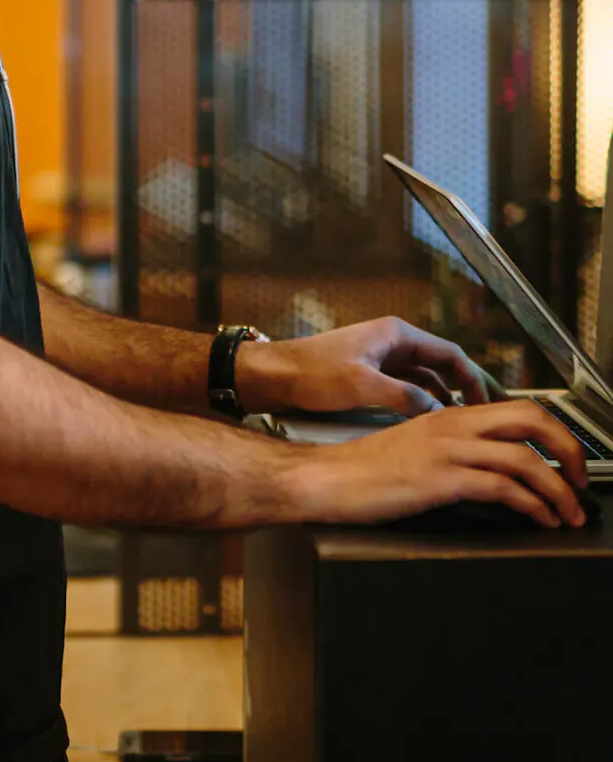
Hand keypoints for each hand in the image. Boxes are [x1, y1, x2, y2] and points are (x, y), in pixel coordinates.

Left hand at [235, 316, 498, 417]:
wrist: (271, 377)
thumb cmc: (309, 373)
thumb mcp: (361, 385)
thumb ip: (404, 396)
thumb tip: (439, 412)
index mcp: (395, 335)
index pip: (451, 354)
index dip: (476, 379)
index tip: (491, 404)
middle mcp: (392, 343)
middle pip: (444, 366)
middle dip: (468, 390)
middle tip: (490, 416)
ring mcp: (380, 359)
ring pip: (427, 379)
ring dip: (447, 400)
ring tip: (466, 426)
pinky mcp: (368, 376)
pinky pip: (409, 389)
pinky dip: (424, 404)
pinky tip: (430, 425)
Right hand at [286, 398, 589, 528]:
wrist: (327, 479)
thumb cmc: (364, 470)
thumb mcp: (414, 447)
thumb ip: (450, 448)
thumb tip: (488, 468)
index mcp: (449, 415)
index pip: (518, 408)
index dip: (554, 433)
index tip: (567, 460)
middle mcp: (452, 425)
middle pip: (532, 420)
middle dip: (568, 451)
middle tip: (580, 481)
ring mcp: (447, 451)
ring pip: (525, 457)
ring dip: (558, 489)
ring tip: (569, 513)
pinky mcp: (440, 480)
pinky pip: (502, 488)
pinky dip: (532, 505)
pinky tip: (538, 519)